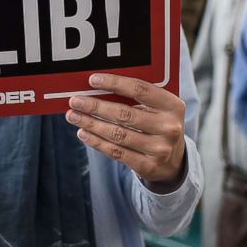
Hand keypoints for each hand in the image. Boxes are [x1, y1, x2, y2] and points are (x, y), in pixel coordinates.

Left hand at [67, 73, 186, 184]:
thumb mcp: (157, 108)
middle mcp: (169, 127)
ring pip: (118, 134)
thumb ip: (135, 96)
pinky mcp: (148, 166)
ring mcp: (160, 149)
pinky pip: (117, 152)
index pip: (140, 90)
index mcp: (172, 105)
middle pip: (125, 114)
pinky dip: (96, 142)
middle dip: (95, 106)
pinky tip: (83, 133)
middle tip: (75, 101)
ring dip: (91, 124)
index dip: (114, 83)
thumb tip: (97, 85)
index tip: (92, 80)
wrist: (173, 161)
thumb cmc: (157, 124)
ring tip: (73, 116)